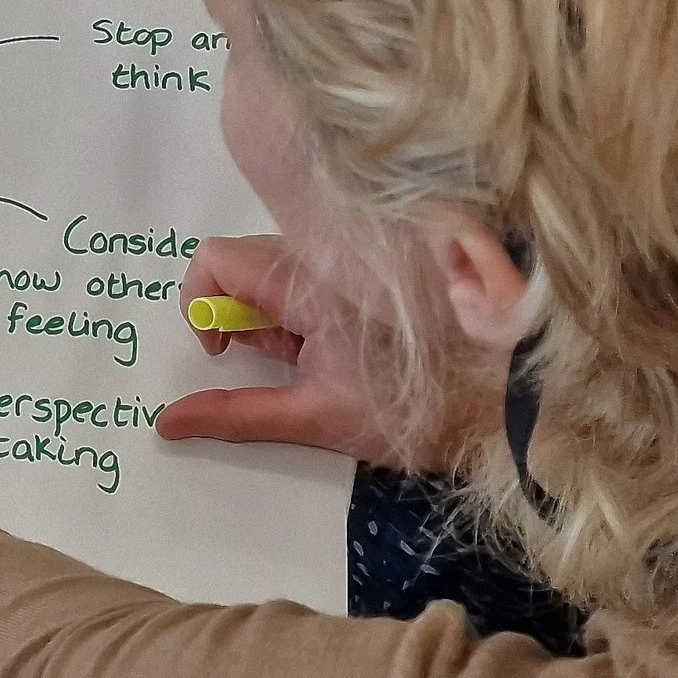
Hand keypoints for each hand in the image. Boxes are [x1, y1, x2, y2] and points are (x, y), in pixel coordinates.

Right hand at [155, 235, 505, 471]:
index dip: (200, 304)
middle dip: (240, 313)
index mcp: (306, 283)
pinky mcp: (365, 270)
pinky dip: (301, 308)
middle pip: (240, 261)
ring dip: (272, 312)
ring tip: (314, 356)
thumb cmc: (418, 411)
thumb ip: (237, 414)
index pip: (215, 259)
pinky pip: (306, 271)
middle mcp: (322, 256)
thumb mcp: (318, 420)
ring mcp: (346, 259)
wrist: (509, 398)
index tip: (223, 352)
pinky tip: (338, 344)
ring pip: (272, 265)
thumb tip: (167, 421)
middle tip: (280, 360)